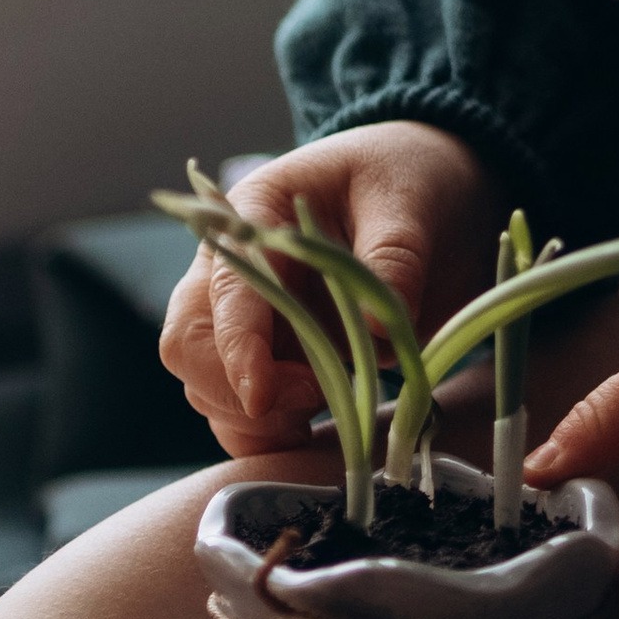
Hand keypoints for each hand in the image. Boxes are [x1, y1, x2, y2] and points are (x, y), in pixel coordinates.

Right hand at [156, 121, 504, 455]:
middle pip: (189, 348)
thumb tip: (379, 326)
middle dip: (236, 389)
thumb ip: (395, 255)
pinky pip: (246, 418)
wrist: (429, 196)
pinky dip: (273, 440)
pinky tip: (320, 436)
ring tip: (330, 402)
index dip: (237, 347)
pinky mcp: (275, 363)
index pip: (224, 291)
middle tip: (315, 396)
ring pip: (208, 392)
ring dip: (258, 421)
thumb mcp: (410, 197)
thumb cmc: (408, 177)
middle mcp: (232, 273)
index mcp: (253, 216)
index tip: (264, 396)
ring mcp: (249, 323)